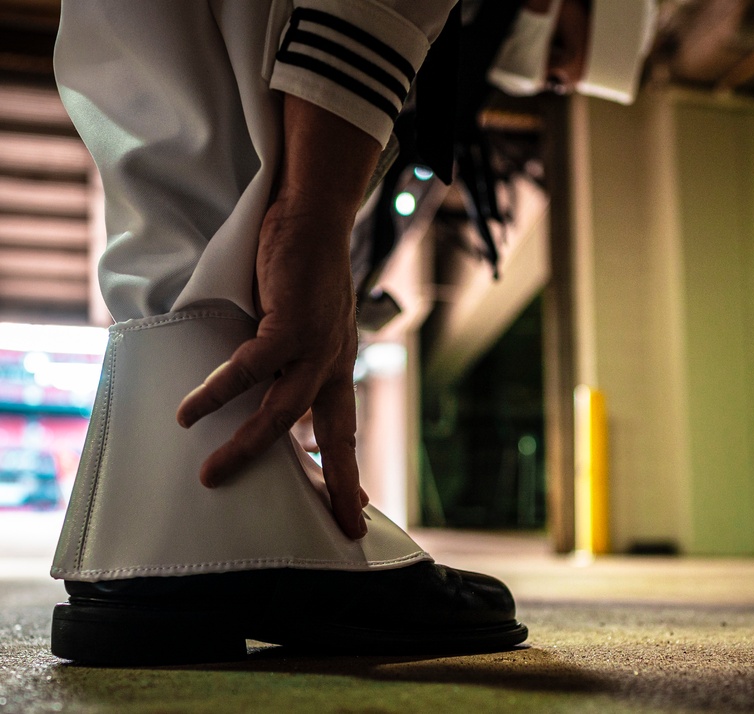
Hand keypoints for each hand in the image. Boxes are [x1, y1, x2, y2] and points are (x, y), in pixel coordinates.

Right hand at [175, 95, 381, 539]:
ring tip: (212, 473)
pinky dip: (219, 390)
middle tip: (340, 527)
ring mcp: (316, 346)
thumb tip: (261, 400)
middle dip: (338, 485)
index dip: (351, 473)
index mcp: (336, 369)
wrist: (311, 218)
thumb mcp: (303, 328)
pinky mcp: (292, 324)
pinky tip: (192, 410)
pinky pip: (250, 368)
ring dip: (247, 445)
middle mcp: (333, 364)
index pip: (346, 431)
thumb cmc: (299, 272)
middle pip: (338, 437)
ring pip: (284, 412)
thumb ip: (289, 366)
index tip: (358, 512)